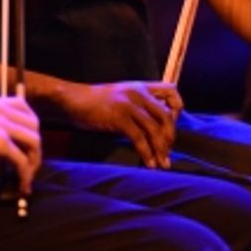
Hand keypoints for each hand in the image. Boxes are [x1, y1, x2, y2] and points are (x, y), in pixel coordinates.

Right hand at [0, 95, 41, 191]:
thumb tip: (2, 149)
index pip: (23, 105)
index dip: (30, 124)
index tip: (27, 142)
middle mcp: (0, 109)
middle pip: (34, 124)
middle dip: (35, 146)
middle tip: (29, 164)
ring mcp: (2, 123)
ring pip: (34, 141)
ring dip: (34, 161)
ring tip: (27, 177)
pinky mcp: (0, 141)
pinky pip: (22, 159)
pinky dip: (25, 174)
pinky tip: (21, 184)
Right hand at [58, 80, 182, 168]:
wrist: (73, 99)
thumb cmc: (95, 102)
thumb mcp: (121, 96)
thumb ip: (138, 105)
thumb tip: (154, 127)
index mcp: (141, 86)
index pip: (171, 90)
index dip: (177, 108)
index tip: (172, 126)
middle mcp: (138, 93)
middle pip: (166, 114)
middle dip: (170, 136)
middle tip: (168, 153)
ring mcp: (129, 104)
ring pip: (155, 128)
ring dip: (161, 149)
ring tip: (162, 163)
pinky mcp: (119, 117)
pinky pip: (139, 138)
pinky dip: (146, 153)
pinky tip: (148, 163)